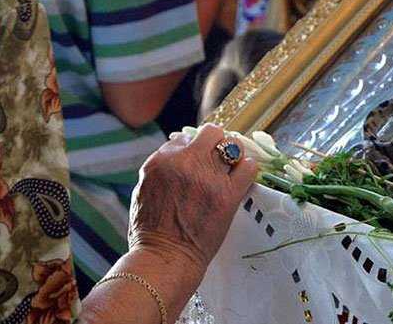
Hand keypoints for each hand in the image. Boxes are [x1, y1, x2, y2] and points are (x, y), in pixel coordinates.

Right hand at [128, 124, 257, 271]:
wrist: (164, 258)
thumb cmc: (151, 231)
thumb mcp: (143, 190)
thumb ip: (162, 169)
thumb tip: (179, 154)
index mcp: (161, 161)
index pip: (185, 139)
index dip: (194, 149)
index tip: (199, 160)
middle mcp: (184, 163)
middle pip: (212, 133)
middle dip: (216, 143)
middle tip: (219, 157)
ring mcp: (208, 177)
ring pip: (233, 145)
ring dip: (235, 154)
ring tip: (233, 166)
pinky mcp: (227, 194)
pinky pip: (248, 167)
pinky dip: (247, 170)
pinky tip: (242, 178)